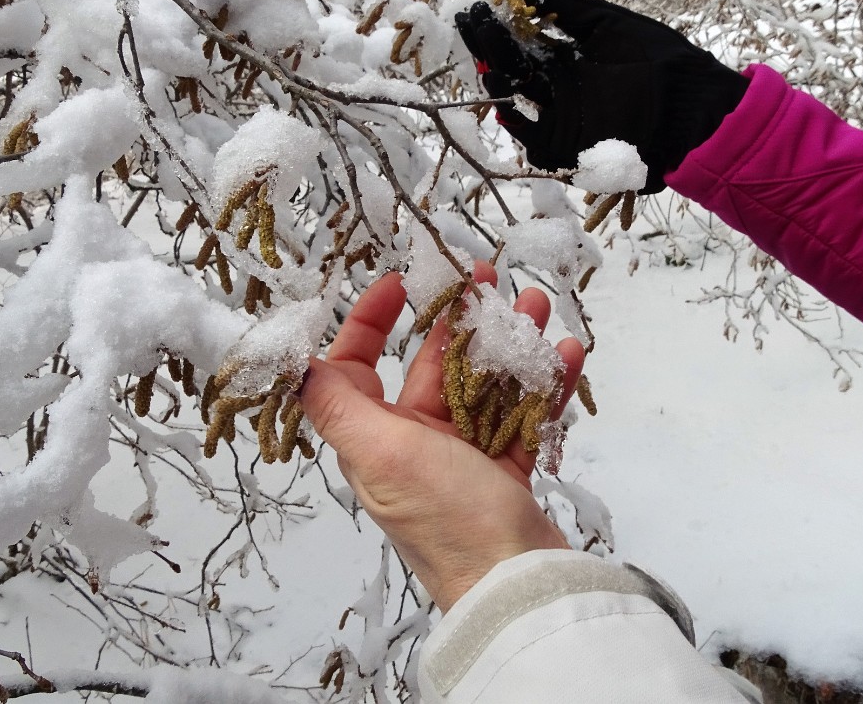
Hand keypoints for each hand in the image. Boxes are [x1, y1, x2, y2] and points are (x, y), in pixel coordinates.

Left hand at [299, 264, 584, 611]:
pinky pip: (525, 414)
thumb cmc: (446, 516)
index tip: (398, 284)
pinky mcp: (507, 475)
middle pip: (430, 367)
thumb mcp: (381, 452)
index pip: (355, 369)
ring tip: (535, 303)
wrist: (518, 584)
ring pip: (483, 384)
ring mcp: (463, 461)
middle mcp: (413, 446)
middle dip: (459, 320)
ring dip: (509, 341)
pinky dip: (544, 382)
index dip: (368, 322)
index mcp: (375, 439)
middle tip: (487, 278)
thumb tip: (295, 364)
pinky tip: (566, 352)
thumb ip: (338, 405)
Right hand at [455, 0, 746, 191]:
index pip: (523, 39)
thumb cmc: (655, 59)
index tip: (477, 1)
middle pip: (513, 66)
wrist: (688, 106)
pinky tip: (506, 99)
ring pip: (515, 99)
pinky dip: (516, 124)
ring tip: (488, 50)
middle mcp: (562, 86)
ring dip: (497, 77)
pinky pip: (532, 141)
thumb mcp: (602, 21)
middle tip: (471, 19)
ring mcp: (563, 117)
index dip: (499, 23)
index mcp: (570, 56)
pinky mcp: (569, 147)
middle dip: (490, 44)